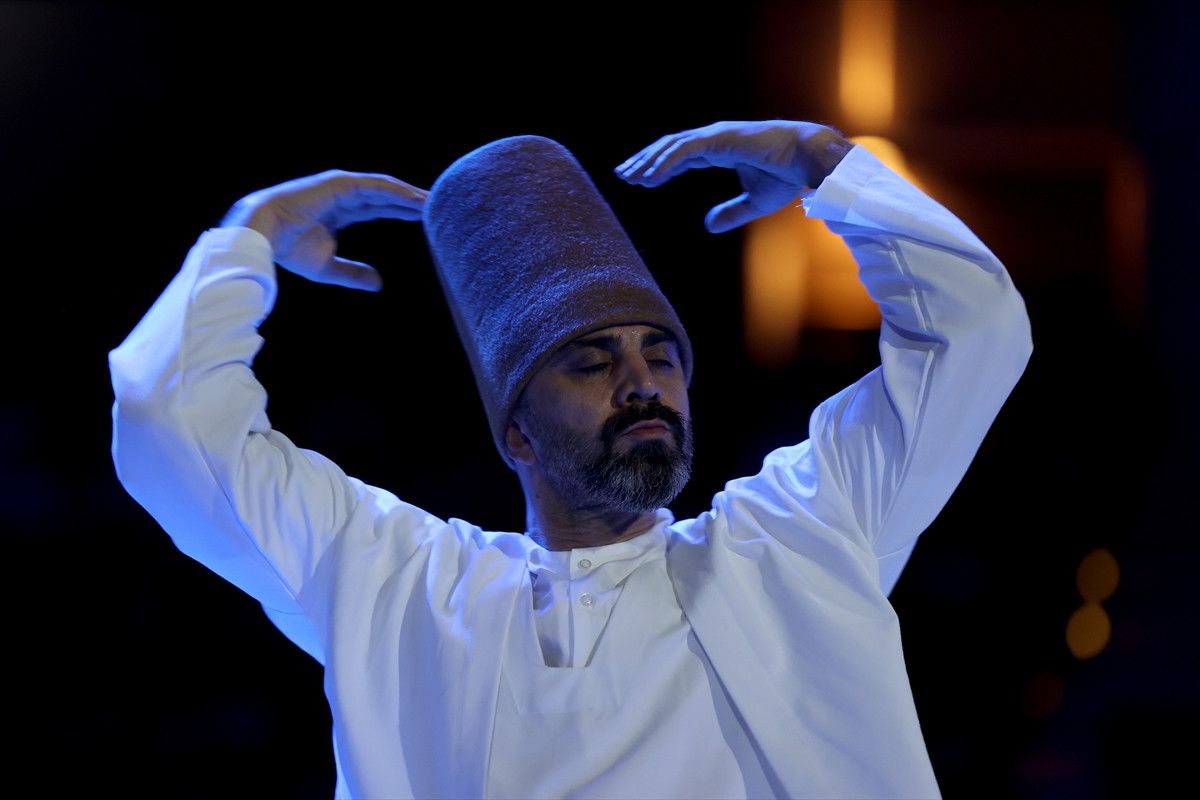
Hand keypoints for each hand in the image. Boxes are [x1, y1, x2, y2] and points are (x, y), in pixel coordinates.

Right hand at [221, 170, 427, 290]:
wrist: (261, 236)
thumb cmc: (287, 250)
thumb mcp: (328, 267)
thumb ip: (353, 273)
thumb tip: (379, 284)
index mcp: (340, 211)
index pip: (379, 208)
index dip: (402, 211)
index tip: (428, 218)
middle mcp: (342, 195)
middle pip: (387, 196)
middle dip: (413, 201)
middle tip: (442, 205)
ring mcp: (341, 186)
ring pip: (385, 188)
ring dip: (411, 194)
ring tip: (437, 201)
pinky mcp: (339, 183)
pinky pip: (376, 186)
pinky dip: (398, 191)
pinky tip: (417, 198)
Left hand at [614, 121, 851, 232]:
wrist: (810, 161)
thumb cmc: (788, 177)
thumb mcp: (753, 202)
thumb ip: (731, 212)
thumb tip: (708, 226)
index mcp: (721, 149)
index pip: (680, 155)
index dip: (659, 166)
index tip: (640, 180)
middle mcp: (715, 138)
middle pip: (670, 147)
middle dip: (645, 160)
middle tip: (623, 174)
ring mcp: (717, 134)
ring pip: (672, 146)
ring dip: (649, 161)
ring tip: (630, 177)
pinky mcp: (721, 137)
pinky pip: (685, 150)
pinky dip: (664, 162)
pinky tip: (649, 177)